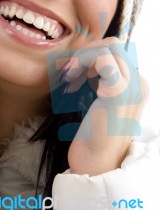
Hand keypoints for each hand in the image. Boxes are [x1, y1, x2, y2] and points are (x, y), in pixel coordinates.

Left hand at [62, 37, 144, 175]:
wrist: (95, 165)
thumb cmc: (91, 135)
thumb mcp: (96, 102)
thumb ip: (96, 81)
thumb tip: (81, 58)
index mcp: (135, 85)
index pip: (116, 52)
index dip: (90, 57)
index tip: (73, 74)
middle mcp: (139, 83)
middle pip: (114, 44)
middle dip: (86, 53)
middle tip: (70, 73)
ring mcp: (133, 86)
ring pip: (110, 46)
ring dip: (83, 57)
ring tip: (70, 78)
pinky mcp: (119, 91)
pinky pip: (103, 58)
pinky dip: (83, 64)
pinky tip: (72, 82)